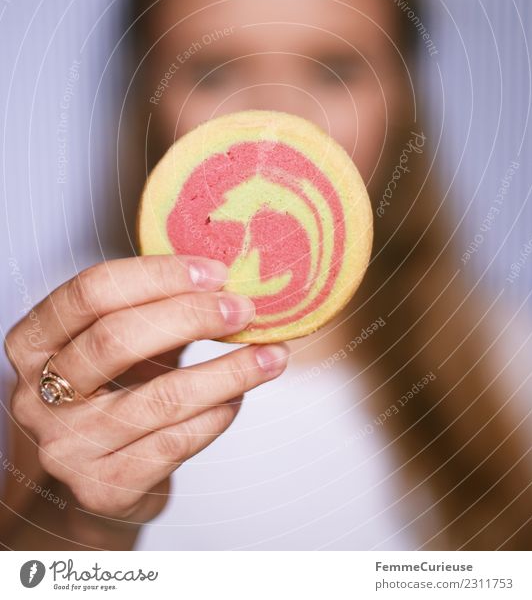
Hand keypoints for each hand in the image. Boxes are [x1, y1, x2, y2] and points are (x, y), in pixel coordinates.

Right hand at [4, 255, 289, 530]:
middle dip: (192, 317)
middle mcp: (37, 396)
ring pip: (160, 398)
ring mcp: (67, 447)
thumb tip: (224, 275)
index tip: (215, 272)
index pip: (91, 292)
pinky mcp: (103, 488)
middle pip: (117, 339)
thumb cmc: (114, 392)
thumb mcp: (119, 342)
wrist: (101, 479)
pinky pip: (176, 443)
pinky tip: (237, 397)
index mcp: (33, 341)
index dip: (157, 276)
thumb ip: (153, 307)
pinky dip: (217, 414)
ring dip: (228, 372)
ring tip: (269, 356)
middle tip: (243, 310)